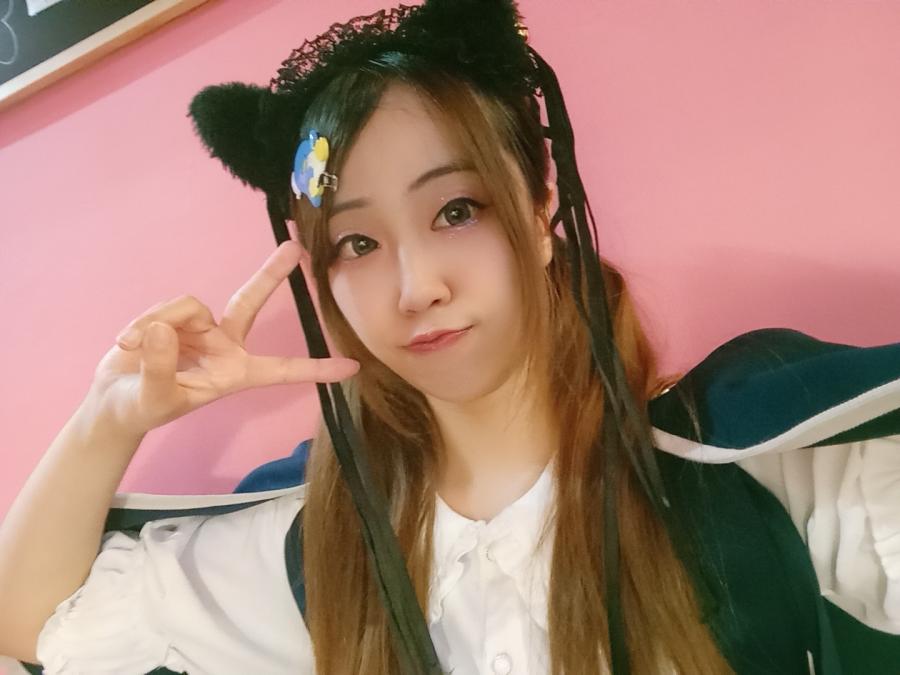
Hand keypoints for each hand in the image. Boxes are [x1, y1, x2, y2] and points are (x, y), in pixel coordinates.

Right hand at [87, 241, 358, 435]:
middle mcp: (225, 345)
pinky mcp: (174, 317)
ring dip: (159, 323)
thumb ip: (161, 368)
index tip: (353, 367)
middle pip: (250, 303)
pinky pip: (164, 308)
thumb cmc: (144, 408)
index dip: (316, 368)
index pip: (282, 370)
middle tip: (296, 248)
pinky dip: (142, 323)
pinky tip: (126, 343)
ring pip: (189, 306)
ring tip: (132, 349)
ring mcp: (200, 328)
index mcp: (235, 374)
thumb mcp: (154, 399)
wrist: (114, 401)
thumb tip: (166, 329)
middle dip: (271, 275)